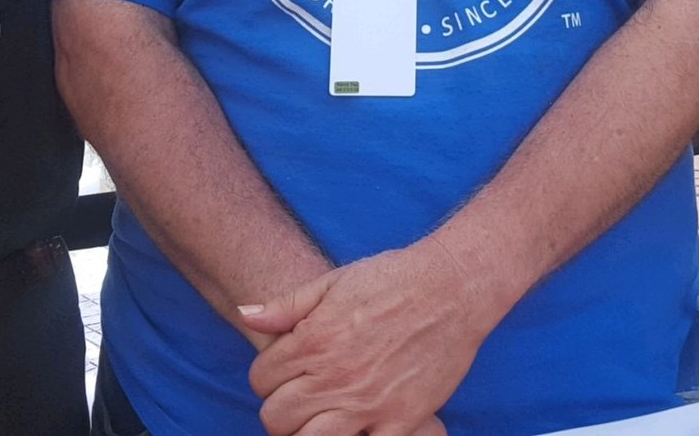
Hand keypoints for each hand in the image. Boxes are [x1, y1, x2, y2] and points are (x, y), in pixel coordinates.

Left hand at [238, 240, 507, 435]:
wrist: (454, 287)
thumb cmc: (393, 278)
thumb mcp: (333, 281)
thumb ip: (285, 306)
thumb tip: (245, 314)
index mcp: (313, 342)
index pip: (260, 380)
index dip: (269, 376)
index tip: (288, 370)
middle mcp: (335, 376)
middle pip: (275, 418)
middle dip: (283, 407)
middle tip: (303, 395)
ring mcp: (367, 403)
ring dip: (309, 431)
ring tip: (324, 415)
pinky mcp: (400, 421)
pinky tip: (359, 424)